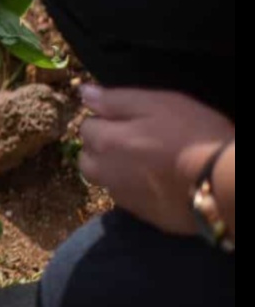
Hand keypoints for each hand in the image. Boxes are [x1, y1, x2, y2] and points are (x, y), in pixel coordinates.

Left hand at [79, 86, 234, 234]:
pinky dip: (131, 187)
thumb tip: (83, 91)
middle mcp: (105, 172)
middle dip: (99, 147)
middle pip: (87, 158)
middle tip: (130, 139)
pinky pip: (124, 197)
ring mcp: (122, 196)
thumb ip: (116, 100)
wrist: (223, 183)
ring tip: (141, 161)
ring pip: (103, 180)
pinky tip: (154, 180)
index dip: (104, 119)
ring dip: (111, 169)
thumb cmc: (193, 135)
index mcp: (106, 142)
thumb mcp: (158, 104)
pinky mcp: (141, 215)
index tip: (125, 118)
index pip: (86, 127)